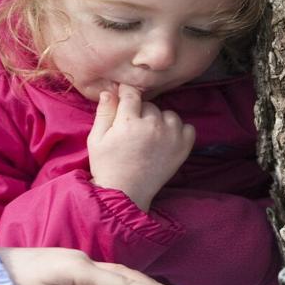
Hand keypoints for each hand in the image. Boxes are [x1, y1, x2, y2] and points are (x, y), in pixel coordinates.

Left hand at [0, 246, 180, 284]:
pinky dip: (124, 280)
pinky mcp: (75, 263)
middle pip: (125, 274)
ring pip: (118, 271)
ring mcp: (80, 259)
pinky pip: (107, 272)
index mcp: (80, 269)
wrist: (0, 268)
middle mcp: (84, 260)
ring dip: (139, 282)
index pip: (122, 283)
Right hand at [87, 84, 195, 211]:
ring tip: (150, 135)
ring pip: (168, 114)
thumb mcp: (96, 139)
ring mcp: (171, 136)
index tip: (124, 101)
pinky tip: (166, 140)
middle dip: (141, 112)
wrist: (126, 193)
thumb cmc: (107, 166)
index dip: (126, 94)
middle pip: (150, 105)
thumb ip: (104, 112)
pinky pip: (188, 127)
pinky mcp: (183, 148)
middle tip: (134, 128)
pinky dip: (179, 131)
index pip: (131, 93)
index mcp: (129, 121)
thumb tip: (109, 91)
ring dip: (160, 120)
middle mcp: (153, 126)